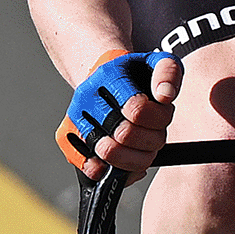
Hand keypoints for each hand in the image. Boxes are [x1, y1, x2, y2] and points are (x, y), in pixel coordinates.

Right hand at [58, 47, 182, 174]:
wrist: (103, 76)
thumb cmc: (133, 74)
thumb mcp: (158, 62)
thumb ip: (168, 73)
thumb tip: (164, 96)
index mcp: (109, 75)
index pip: (137, 109)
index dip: (158, 120)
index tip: (163, 117)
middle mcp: (86, 96)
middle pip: (124, 134)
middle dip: (151, 141)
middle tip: (155, 135)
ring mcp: (74, 117)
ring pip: (107, 152)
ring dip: (135, 159)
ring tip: (142, 149)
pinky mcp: (66, 137)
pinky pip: (89, 166)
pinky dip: (112, 171)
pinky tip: (124, 163)